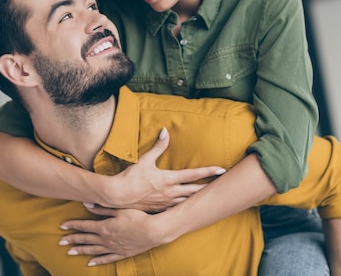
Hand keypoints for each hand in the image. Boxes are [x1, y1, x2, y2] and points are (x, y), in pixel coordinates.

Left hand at [60, 203, 163, 265]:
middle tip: (60, 242)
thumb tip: (87, 204)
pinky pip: (106, 259)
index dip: (73, 225)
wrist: (153, 231)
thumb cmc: (138, 217)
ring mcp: (113, 248)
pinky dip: (97, 260)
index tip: (62, 226)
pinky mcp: (122, 253)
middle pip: (86, 239)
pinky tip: (90, 262)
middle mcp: (106, 239)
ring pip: (93, 250)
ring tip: (70, 252)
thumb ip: (102, 208)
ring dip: (81, 250)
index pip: (85, 226)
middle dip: (72, 239)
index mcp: (104, 226)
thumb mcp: (119, 209)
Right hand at [107, 127, 224, 211]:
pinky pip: (177, 209)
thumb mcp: (145, 160)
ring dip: (199, 198)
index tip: (221, 169)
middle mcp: (170, 192)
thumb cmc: (130, 178)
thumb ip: (158, 146)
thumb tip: (165, 131)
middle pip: (195, 190)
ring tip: (210, 197)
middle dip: (209, 187)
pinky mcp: (160, 210)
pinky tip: (191, 208)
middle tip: (223, 186)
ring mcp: (166, 203)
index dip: (209, 171)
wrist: (117, 196)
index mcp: (169, 179)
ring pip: (188, 201)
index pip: (193, 174)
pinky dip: (186, 207)